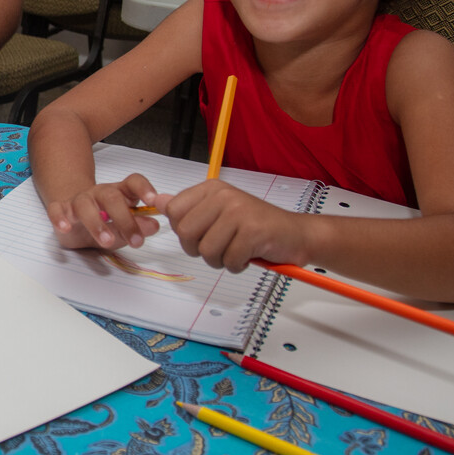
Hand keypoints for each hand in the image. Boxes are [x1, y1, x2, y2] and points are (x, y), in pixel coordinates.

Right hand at [45, 174, 161, 250]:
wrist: (75, 219)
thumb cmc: (104, 222)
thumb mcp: (123, 227)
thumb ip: (138, 227)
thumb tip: (154, 225)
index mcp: (120, 192)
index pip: (133, 182)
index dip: (144, 188)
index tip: (153, 201)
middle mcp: (100, 193)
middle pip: (112, 197)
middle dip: (124, 219)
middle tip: (135, 241)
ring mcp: (79, 200)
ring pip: (85, 205)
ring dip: (96, 223)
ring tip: (107, 241)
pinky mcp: (61, 209)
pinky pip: (57, 209)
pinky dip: (60, 218)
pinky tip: (65, 228)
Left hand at [155, 180, 312, 271]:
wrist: (295, 234)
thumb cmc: (256, 227)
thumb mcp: (219, 212)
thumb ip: (189, 209)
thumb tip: (158, 202)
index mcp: (212, 189)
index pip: (173, 211)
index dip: (184, 231)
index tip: (203, 234)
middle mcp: (223, 196)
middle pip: (185, 233)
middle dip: (199, 250)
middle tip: (221, 247)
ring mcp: (238, 212)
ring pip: (206, 251)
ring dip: (221, 260)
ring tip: (237, 250)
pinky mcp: (253, 231)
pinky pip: (229, 260)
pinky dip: (238, 265)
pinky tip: (250, 254)